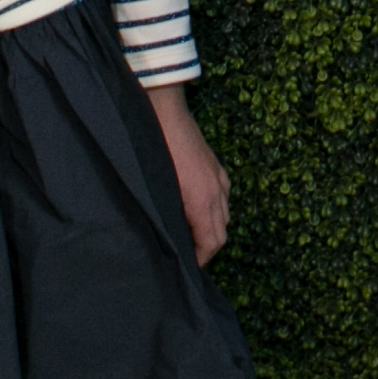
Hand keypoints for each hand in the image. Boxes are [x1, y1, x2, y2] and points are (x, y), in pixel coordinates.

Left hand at [144, 81, 232, 262]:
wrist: (163, 111)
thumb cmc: (154, 151)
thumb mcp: (158, 191)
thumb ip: (168, 217)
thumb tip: (170, 237)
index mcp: (202, 201)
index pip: (212, 243)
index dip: (201, 260)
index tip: (187, 267)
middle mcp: (216, 191)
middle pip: (221, 233)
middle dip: (206, 249)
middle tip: (187, 256)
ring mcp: (219, 177)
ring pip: (224, 215)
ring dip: (211, 230)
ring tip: (190, 236)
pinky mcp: (216, 166)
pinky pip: (223, 196)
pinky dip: (214, 210)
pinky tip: (198, 209)